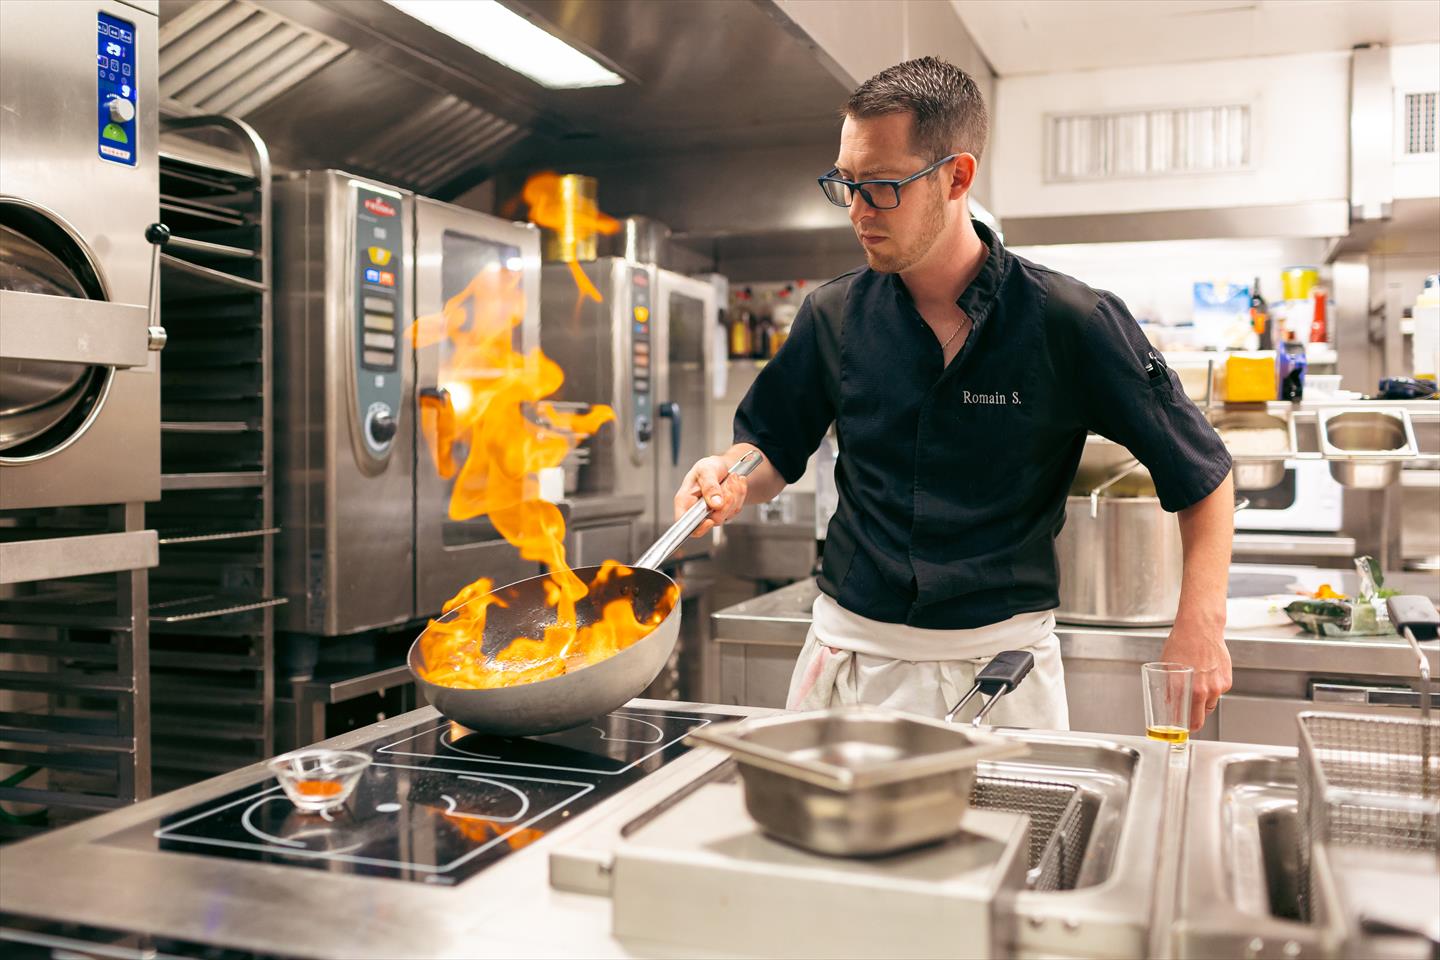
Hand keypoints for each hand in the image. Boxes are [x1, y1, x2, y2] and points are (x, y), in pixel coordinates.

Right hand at [674, 456, 748, 537]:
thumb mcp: (706, 470)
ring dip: (734, 494)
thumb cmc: (708, 467)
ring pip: (727, 514)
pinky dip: (739, 494)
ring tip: (732, 478)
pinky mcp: (725, 512)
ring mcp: (712, 513)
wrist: (723, 466)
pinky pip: (736, 509)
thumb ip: (710, 486)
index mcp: (685, 501)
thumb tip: (715, 503)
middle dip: (726, 502)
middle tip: (728, 482)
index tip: (710, 521)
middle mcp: (697, 510)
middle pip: (713, 520)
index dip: (698, 528)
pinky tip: (735, 483)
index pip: (686, 524)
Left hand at [1160, 613, 1231, 730]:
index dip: (1183, 727)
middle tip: (1189, 720)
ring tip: (1195, 691)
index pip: (1187, 720)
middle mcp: (1203, 690)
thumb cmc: (1181, 643)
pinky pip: (1219, 693)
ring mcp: (1217, 686)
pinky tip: (1205, 678)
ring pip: (1210, 704)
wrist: (1201, 628)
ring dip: (1203, 703)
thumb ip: (1169, 687)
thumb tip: (1169, 703)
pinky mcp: (1227, 681)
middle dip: (1194, 721)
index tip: (1180, 729)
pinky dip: (1212, 690)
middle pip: (1201, 718)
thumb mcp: (1167, 666)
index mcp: (1184, 689)